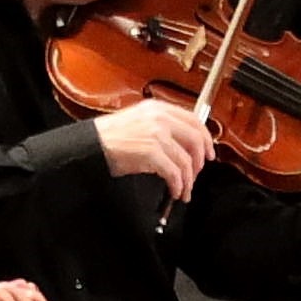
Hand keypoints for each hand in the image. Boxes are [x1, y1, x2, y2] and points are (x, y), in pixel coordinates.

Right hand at [86, 95, 215, 201]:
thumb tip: (184, 145)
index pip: (194, 120)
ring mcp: (157, 134)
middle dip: (199, 162)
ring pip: (186, 160)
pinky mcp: (151, 152)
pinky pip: (174, 172)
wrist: (91, 144)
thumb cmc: (111, 137)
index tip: (209, 153)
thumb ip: (163, 126)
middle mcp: (161, 118)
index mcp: (159, 109)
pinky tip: (175, 191)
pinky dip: (178, 185)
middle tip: (196, 175)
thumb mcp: (140, 121)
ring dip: (188, 180)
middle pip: (196, 140)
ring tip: (184, 190)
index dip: (206, 139)